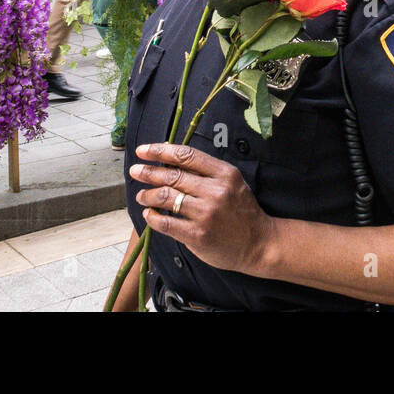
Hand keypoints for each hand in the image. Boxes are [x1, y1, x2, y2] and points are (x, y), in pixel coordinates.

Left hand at [131, 143, 275, 275]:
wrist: (259, 243)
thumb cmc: (241, 210)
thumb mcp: (231, 182)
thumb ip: (205, 170)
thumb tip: (170, 155)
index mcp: (224, 173)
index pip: (186, 156)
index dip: (161, 151)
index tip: (143, 150)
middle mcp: (215, 191)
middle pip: (173, 176)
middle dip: (149, 172)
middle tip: (135, 171)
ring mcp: (206, 214)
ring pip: (167, 197)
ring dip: (148, 194)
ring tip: (141, 195)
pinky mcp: (198, 235)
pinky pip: (167, 223)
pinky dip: (153, 217)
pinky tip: (148, 214)